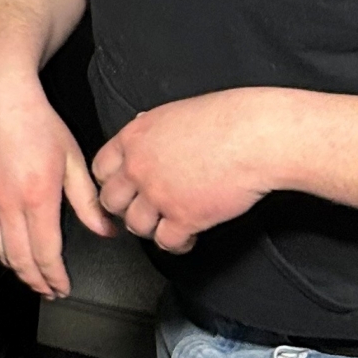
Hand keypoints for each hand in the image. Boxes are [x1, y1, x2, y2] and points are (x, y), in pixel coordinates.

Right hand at [0, 65, 117, 297]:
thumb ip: (87, 200)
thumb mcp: (72, 158)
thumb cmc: (35, 119)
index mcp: (37, 197)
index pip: (46, 253)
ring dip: (14, 267)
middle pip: (19, 259)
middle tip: (48, 289)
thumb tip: (105, 229)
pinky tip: (1, 248)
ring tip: (28, 275)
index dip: (55, 277)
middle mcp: (7, 203)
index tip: (62, 286)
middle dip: (35, 280)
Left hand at [91, 90, 289, 252]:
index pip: (100, 169)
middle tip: (141, 211)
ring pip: (135, 226)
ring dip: (150, 228)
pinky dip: (177, 244)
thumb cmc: (227, 119)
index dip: (111, 183)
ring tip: (165, 224)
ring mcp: (159, 194)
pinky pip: (166, 242)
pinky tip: (187, 237)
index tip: (122, 190)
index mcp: (135, 139)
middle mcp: (139, 167)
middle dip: (125, 209)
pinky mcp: (184, 217)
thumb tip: (144, 131)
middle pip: (111, 201)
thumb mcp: (175, 112)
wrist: (257, 136)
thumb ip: (152, 129)